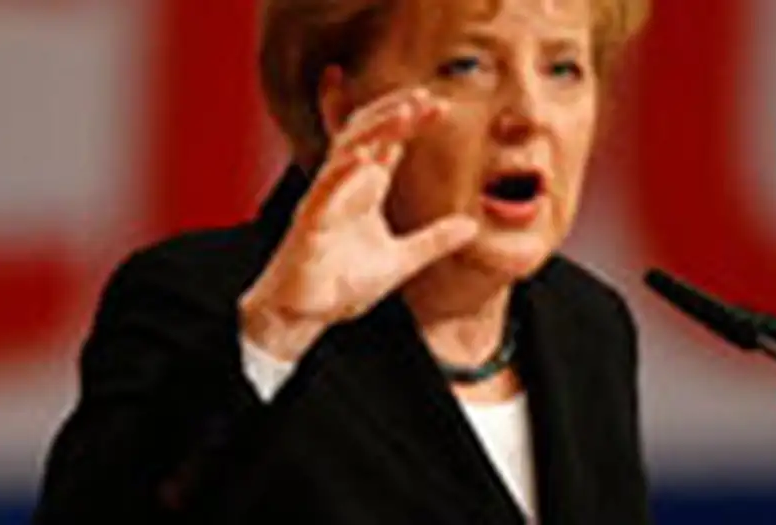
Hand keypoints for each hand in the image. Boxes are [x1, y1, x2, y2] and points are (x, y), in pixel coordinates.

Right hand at [239, 87, 477, 361]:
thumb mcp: (401, 262)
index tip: (439, 106)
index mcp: (363, 191)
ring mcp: (324, 202)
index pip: (388, 144)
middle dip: (393, 113)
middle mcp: (342, 188)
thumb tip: (471, 227)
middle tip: (425, 96)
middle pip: (366, 135)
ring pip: (347, 153)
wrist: (303, 316)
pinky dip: (344, 171)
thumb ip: (434, 241)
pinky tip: (364, 155)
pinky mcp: (309, 224)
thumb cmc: (341, 285)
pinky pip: (325, 190)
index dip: (410, 122)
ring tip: (403, 113)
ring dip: (374, 131)